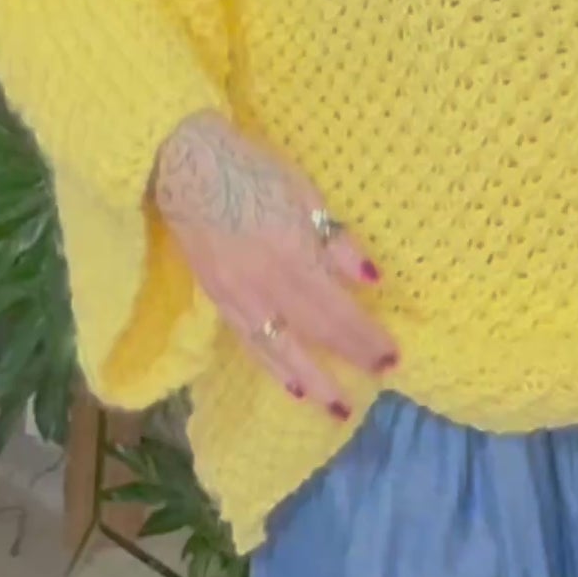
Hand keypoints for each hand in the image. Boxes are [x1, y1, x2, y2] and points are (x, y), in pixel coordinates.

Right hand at [151, 112, 395, 419]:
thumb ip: (336, 241)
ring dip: (311, 382)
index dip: (366, 337)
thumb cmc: (252, 172)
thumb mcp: (304, 194)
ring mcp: (238, 297)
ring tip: (335, 408)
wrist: (185, 168)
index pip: (337, 309)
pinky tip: (291, 384)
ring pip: (280, 350)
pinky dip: (273, 367)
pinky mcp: (217, 299)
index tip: (392, 356)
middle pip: (315, 332)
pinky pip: (251, 343)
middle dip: (349, 358)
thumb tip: (372, 280)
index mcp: (292, 254)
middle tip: (380, 378)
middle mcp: (265, 285)